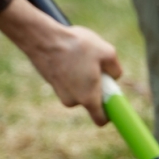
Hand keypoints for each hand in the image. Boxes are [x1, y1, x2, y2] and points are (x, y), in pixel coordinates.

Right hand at [0, 0, 123, 125]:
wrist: (42, 38)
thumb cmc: (76, 46)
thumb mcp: (107, 53)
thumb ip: (116, 69)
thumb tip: (113, 77)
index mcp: (88, 99)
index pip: (101, 120)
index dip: (110, 113)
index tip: (113, 99)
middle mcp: (72, 101)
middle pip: (91, 100)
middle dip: (98, 86)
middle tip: (97, 66)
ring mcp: (59, 93)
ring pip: (80, 89)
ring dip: (85, 77)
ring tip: (82, 57)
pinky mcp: (51, 83)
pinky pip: (69, 81)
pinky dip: (73, 72)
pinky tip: (71, 56)